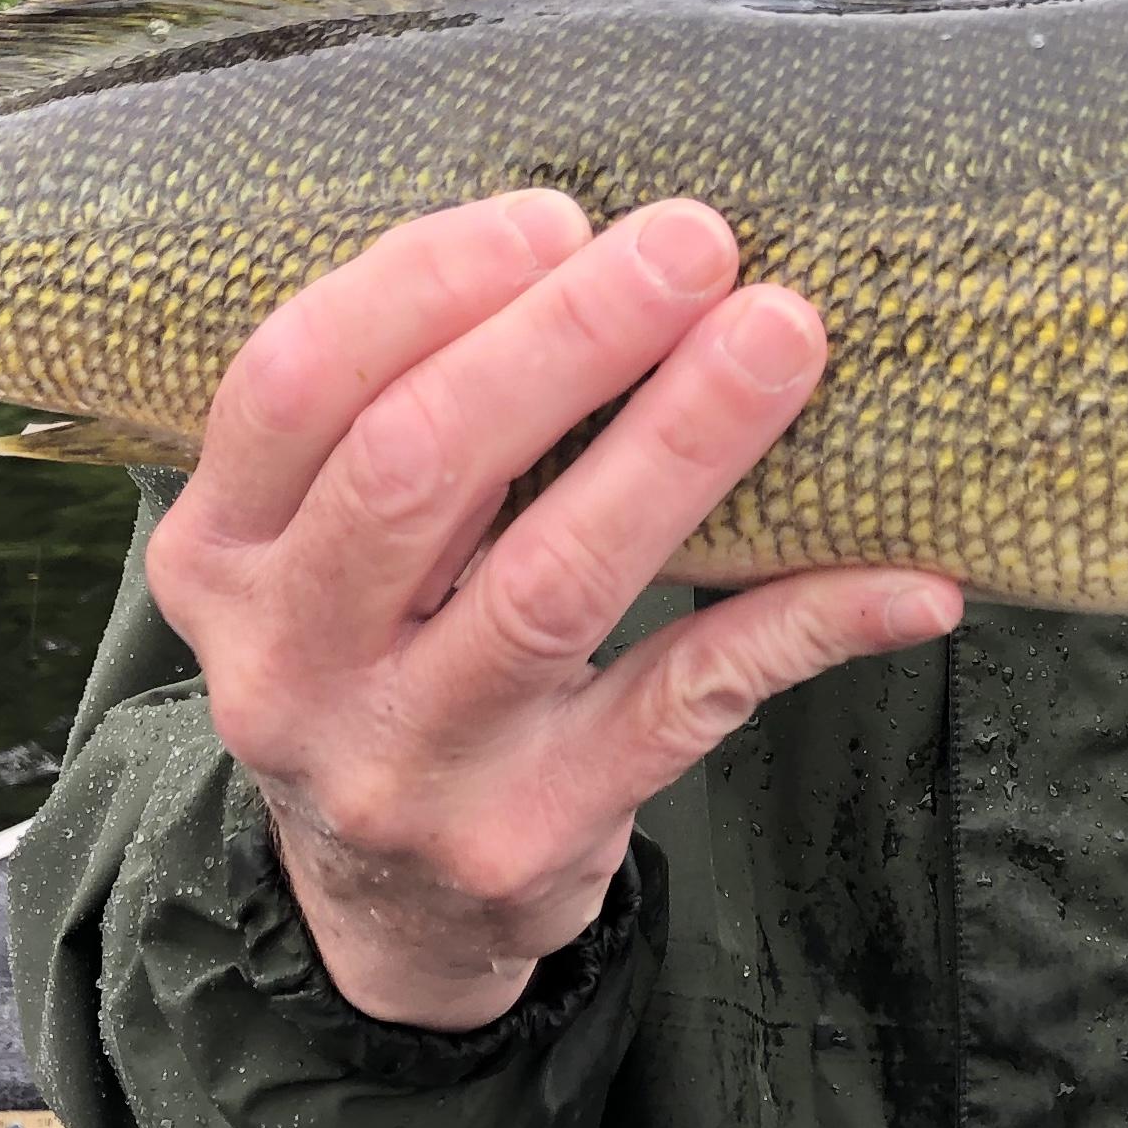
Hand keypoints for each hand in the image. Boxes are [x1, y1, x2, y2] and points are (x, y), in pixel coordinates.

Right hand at [146, 189, 962, 1029]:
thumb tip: (596, 241)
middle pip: (417, 469)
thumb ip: (400, 414)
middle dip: (565, 337)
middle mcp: (289, 665)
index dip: (423, 285)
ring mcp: (405, 763)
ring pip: (553, 579)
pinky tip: (906, 573)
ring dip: (681, 443)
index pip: (293, 384)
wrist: (391, 912)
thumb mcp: (326, 548)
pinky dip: (805, 623)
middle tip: (695, 243)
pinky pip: (685, 701)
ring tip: (782, 338)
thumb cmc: (387, 654)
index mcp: (220, 555)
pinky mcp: (530, 835)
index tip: (556, 214)